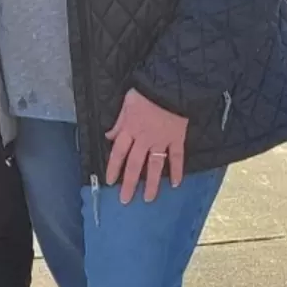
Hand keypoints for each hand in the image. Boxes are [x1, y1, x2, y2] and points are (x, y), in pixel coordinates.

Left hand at [105, 90, 186, 204]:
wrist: (170, 86)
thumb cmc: (146, 93)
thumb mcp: (127, 104)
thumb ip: (119, 122)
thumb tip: (109, 136)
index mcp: (130, 129)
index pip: (119, 153)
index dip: (113, 168)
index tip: (110, 182)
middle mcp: (144, 139)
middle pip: (134, 164)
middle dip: (129, 184)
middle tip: (125, 200)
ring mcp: (162, 140)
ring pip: (155, 165)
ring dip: (151, 183)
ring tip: (148, 199)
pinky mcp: (177, 138)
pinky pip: (177, 157)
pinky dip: (177, 170)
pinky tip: (175, 184)